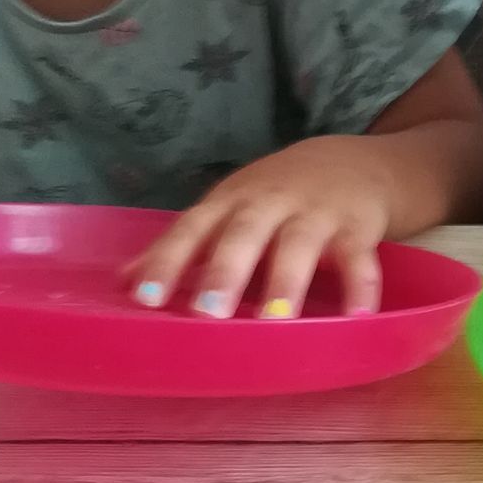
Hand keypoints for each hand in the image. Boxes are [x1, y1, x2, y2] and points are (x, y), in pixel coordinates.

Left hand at [127, 137, 396, 317]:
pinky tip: (355, 317)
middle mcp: (270, 203)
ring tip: (277, 319)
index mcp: (231, 202)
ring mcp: (316, 212)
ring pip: (299, 244)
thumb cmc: (277, 196)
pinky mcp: (357, 227)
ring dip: (286, 280)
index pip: (193, 228)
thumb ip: (184, 244)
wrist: (353, 162)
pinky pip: (359, 258)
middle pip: (245, 232)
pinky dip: (360, 286)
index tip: (146, 297)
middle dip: (226, 270)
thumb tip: (122, 281)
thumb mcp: (228, 209)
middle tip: (209, 312)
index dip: (168, 261)